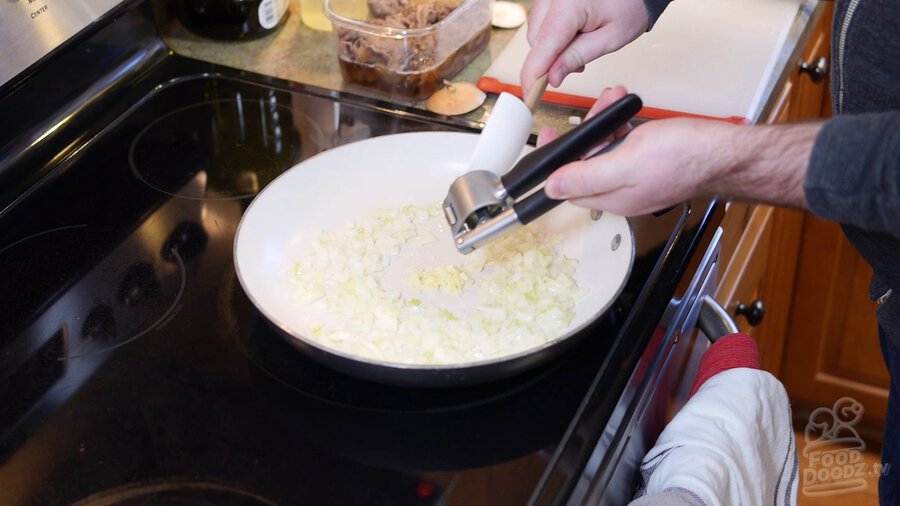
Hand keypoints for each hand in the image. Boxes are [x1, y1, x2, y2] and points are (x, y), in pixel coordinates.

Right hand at [521, 0, 649, 96]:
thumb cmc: (630, 6)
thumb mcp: (610, 38)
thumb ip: (577, 57)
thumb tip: (552, 76)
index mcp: (569, 5)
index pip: (542, 47)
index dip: (533, 74)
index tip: (529, 95)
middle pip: (535, 40)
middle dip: (550, 60)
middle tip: (578, 65)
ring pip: (536, 33)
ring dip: (551, 48)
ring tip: (580, 45)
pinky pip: (541, 22)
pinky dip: (553, 36)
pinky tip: (572, 35)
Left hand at [539, 88, 818, 214]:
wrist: (727, 151)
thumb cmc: (685, 158)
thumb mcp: (626, 163)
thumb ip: (585, 176)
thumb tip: (550, 188)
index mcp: (612, 199)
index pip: (567, 186)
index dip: (554, 162)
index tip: (548, 136)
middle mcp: (622, 192)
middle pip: (585, 164)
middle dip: (584, 133)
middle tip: (594, 110)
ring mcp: (636, 178)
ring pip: (605, 149)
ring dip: (603, 122)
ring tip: (614, 100)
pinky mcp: (651, 162)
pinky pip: (625, 144)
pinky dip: (621, 124)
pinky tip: (627, 109)